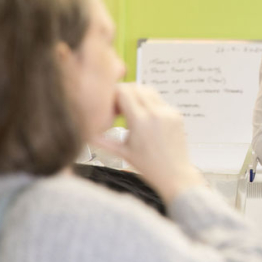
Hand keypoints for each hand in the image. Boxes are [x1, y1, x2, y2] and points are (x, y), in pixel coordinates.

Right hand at [92, 84, 204, 204]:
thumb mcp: (121, 152)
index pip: (123, 91)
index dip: (113, 95)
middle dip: (124, 93)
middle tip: (119, 109)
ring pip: (149, 90)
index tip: (111, 107)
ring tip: (131, 113)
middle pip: (135, 87)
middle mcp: (156, 113)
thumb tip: (84, 133)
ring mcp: (169, 112)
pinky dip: (149, 103)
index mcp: (140, 121)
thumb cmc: (148, 166)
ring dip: (137, 96)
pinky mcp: (177, 114)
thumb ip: (101, 140)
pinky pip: (160, 100)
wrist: (175, 174)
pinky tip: (145, 119)